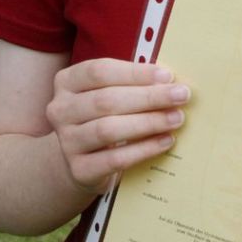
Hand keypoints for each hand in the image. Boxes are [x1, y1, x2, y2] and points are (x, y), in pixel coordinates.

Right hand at [46, 59, 189, 195]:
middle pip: (107, 100)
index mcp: (67, 81)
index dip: (135, 72)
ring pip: (108, 129)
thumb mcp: (107, 92)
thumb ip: (132, 83)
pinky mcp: (79, 169)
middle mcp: (60, 109)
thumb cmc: (102, 115)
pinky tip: (165, 141)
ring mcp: (67, 141)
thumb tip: (170, 81)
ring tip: (176, 118)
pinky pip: (115, 159)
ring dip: (148, 122)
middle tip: (181, 96)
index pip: (100, 71)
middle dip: (149, 97)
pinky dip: (144, 149)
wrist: (78, 159)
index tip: (167, 76)